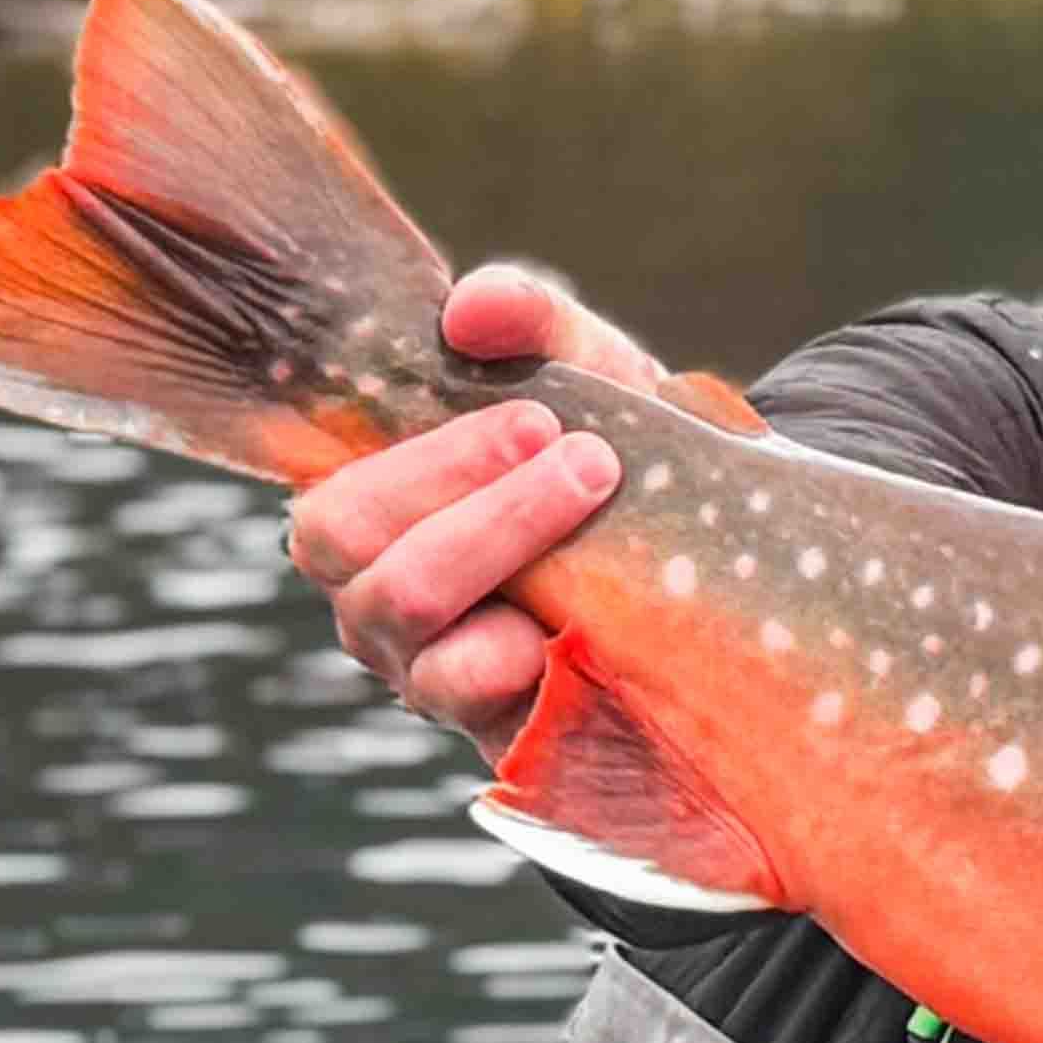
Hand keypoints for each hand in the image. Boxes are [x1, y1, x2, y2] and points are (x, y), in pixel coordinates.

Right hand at [282, 266, 655, 761]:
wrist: (711, 559)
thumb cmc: (611, 457)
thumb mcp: (587, 376)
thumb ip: (533, 322)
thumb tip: (474, 310)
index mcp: (377, 525)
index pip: (331, 511)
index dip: (424, 465)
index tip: (537, 419)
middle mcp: (384, 610)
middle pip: (358, 561)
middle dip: (474, 504)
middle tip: (588, 463)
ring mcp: (435, 677)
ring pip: (420, 632)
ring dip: (509, 558)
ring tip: (602, 518)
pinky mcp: (501, 731)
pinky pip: (487, 708)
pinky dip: (535, 662)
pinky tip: (590, 625)